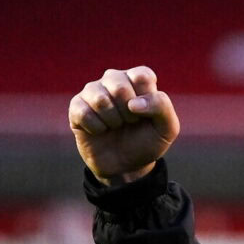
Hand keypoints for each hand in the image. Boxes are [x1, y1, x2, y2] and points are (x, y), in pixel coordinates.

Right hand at [69, 66, 179, 184]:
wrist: (126, 167)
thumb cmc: (147, 142)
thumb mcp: (167, 129)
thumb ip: (161, 107)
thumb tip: (132, 103)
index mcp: (138, 79)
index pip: (141, 76)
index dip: (145, 99)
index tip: (145, 114)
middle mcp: (114, 79)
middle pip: (119, 86)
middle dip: (128, 113)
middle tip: (130, 123)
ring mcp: (93, 91)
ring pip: (100, 98)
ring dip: (112, 121)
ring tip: (115, 126)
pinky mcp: (77, 106)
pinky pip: (83, 112)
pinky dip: (96, 128)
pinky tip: (100, 130)